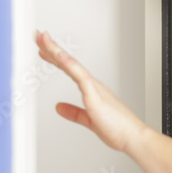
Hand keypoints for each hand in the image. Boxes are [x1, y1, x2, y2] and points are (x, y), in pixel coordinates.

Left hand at [36, 30, 148, 152]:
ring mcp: (94, 88)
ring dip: (56, 51)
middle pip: (68, 62)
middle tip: (38, 35)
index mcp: (92, 90)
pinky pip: (80, 75)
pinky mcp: (95, 95)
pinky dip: (68, 64)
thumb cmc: (118, 129)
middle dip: (52, 48)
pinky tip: (58, 55)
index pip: (70, 69)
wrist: (133, 137)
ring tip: (43, 38)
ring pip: (71, 64)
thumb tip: (58, 107)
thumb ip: (74, 113)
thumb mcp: (89, 120)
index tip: (44, 49)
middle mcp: (93, 85)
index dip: (56, 58)